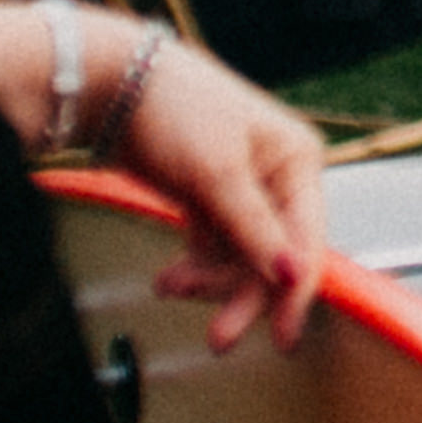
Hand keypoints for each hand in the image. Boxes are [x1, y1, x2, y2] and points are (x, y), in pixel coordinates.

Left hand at [120, 38, 334, 353]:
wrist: (113, 84)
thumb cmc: (176, 110)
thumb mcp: (218, 173)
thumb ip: (255, 229)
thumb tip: (291, 276)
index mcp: (297, 161)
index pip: (308, 240)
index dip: (296, 292)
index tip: (283, 337)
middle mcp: (278, 178)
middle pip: (273, 256)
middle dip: (242, 293)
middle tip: (218, 338)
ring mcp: (243, 190)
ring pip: (240, 258)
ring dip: (208, 279)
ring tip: (170, 286)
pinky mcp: (210, 199)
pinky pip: (215, 248)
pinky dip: (195, 266)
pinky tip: (171, 277)